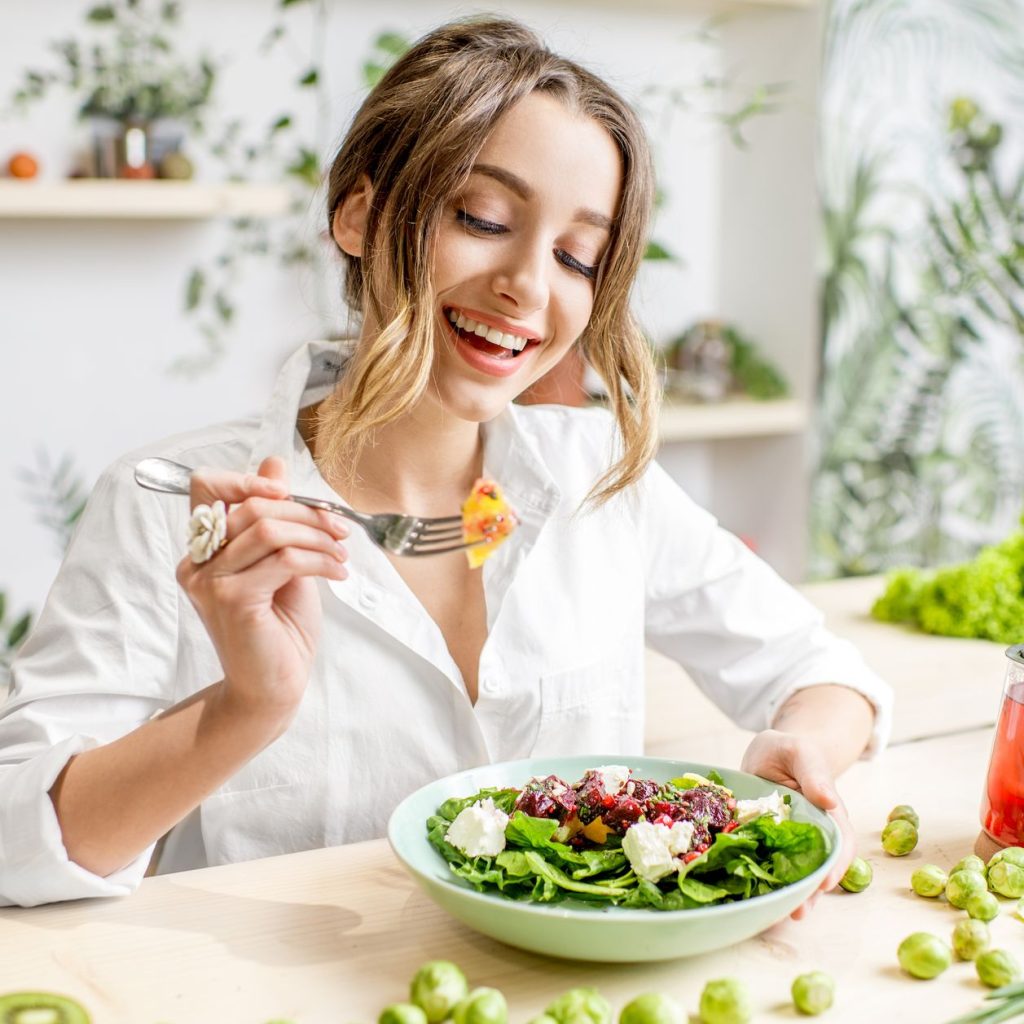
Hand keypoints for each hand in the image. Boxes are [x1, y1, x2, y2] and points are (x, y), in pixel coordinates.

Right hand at [175, 456, 348, 726]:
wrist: (274, 687)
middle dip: (306, 511)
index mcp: (204, 548)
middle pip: (251, 506)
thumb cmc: (279, 627)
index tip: (287, 490)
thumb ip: (276, 517)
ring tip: (342, 552)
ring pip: (269, 529)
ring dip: (317, 535)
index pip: (205, 486)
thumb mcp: (283, 561)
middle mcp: (197, 562)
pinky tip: (338, 572)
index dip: (246, 477)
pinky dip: (320, 560)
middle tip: (339, 528)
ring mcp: (210, 582)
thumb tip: (275, 462)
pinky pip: (283, 559)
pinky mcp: (232, 600)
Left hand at [740, 729, 854, 919]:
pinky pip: (767, 864)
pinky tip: (753, 897)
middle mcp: (812, 833)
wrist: (771, 752)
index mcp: (828, 813)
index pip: (839, 844)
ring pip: (793, 872)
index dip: (834, 866)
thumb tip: (829, 800)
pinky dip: (763, 880)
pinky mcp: (765, 842)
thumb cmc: (790, 750)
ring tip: (777, 915)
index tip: (823, 883)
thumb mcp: (800, 752)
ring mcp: (788, 841)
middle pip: (818, 867)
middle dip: (810, 891)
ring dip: (789, 893)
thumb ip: (814, 773)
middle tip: (797, 911)